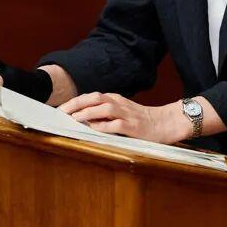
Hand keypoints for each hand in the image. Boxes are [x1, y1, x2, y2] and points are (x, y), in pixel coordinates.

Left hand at [58, 92, 187, 144]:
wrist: (165, 122)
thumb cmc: (141, 119)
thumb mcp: (122, 111)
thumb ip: (105, 113)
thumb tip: (83, 118)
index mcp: (115, 99)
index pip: (91, 96)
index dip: (75, 101)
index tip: (61, 108)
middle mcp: (119, 104)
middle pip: (95, 98)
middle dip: (76, 104)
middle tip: (62, 112)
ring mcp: (127, 114)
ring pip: (104, 108)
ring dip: (87, 113)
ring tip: (73, 119)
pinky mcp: (133, 127)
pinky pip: (116, 125)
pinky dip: (103, 126)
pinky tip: (93, 129)